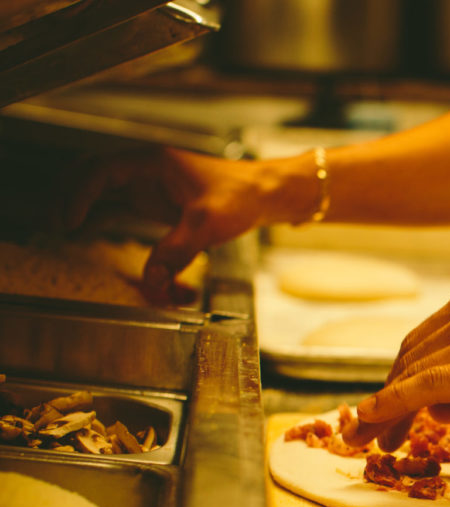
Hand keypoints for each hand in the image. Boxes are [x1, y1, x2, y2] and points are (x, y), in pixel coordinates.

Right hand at [58, 147, 272, 303]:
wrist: (268, 195)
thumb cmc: (243, 195)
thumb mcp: (208, 223)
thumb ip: (178, 250)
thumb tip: (153, 278)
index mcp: (153, 162)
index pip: (100, 171)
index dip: (78, 194)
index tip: (69, 221)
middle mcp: (148, 171)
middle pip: (94, 177)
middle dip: (72, 197)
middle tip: (58, 225)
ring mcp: (152, 187)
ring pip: (106, 193)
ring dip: (87, 208)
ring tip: (68, 230)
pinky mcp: (161, 204)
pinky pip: (126, 210)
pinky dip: (111, 224)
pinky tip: (95, 235)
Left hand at [344, 283, 449, 450]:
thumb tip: (442, 404)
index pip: (420, 344)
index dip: (395, 381)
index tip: (379, 412)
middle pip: (409, 360)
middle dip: (384, 401)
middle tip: (365, 436)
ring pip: (411, 376)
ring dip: (384, 413)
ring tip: (375, 445)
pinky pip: (424, 387)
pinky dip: (389, 407)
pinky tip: (371, 424)